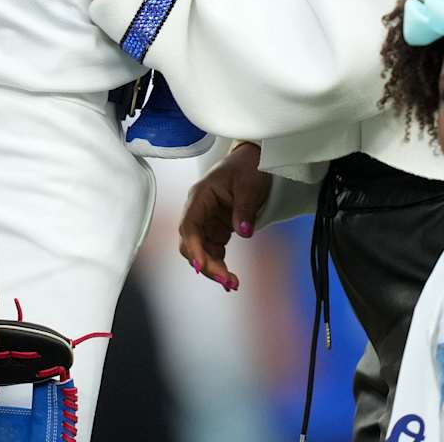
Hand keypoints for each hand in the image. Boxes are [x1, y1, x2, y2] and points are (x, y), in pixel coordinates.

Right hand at [178, 142, 271, 290]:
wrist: (254, 159)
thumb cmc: (248, 166)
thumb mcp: (250, 185)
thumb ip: (244, 209)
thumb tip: (243, 233)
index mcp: (200, 196)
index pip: (189, 226)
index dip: (193, 247)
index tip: (202, 266)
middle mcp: (198, 210)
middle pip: (192, 243)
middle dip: (206, 264)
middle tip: (227, 281)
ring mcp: (206, 221)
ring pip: (201, 251)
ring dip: (213, 268)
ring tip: (232, 283)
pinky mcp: (216, 228)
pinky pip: (213, 250)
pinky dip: (219, 264)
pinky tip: (230, 277)